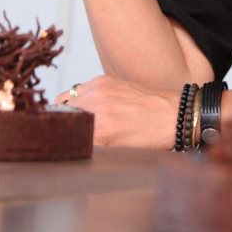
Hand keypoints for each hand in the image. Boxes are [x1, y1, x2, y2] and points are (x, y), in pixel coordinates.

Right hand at [56, 75, 178, 148]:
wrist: (175, 114)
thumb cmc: (152, 137)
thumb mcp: (118, 152)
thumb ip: (92, 146)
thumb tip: (70, 145)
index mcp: (100, 128)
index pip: (63, 134)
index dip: (57, 142)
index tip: (56, 145)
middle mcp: (97, 105)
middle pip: (60, 116)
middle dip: (62, 127)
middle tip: (68, 136)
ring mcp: (100, 89)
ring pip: (65, 101)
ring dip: (69, 112)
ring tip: (80, 123)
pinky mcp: (104, 80)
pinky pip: (79, 90)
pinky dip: (79, 100)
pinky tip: (91, 109)